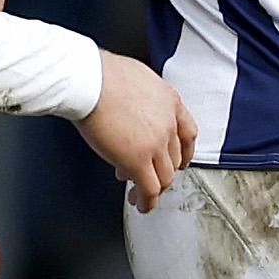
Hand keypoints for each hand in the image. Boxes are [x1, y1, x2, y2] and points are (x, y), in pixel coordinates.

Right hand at [76, 50, 194, 209]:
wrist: (90, 80)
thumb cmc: (102, 74)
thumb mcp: (137, 79)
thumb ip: (143, 100)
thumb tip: (132, 113)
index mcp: (170, 101)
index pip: (188, 133)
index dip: (185, 151)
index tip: (181, 159)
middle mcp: (168, 124)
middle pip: (175, 158)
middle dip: (161, 169)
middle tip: (148, 174)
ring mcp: (156, 144)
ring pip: (165, 177)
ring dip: (154, 189)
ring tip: (141, 195)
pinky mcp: (138, 161)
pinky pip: (149, 189)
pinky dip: (147, 201)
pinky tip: (140, 204)